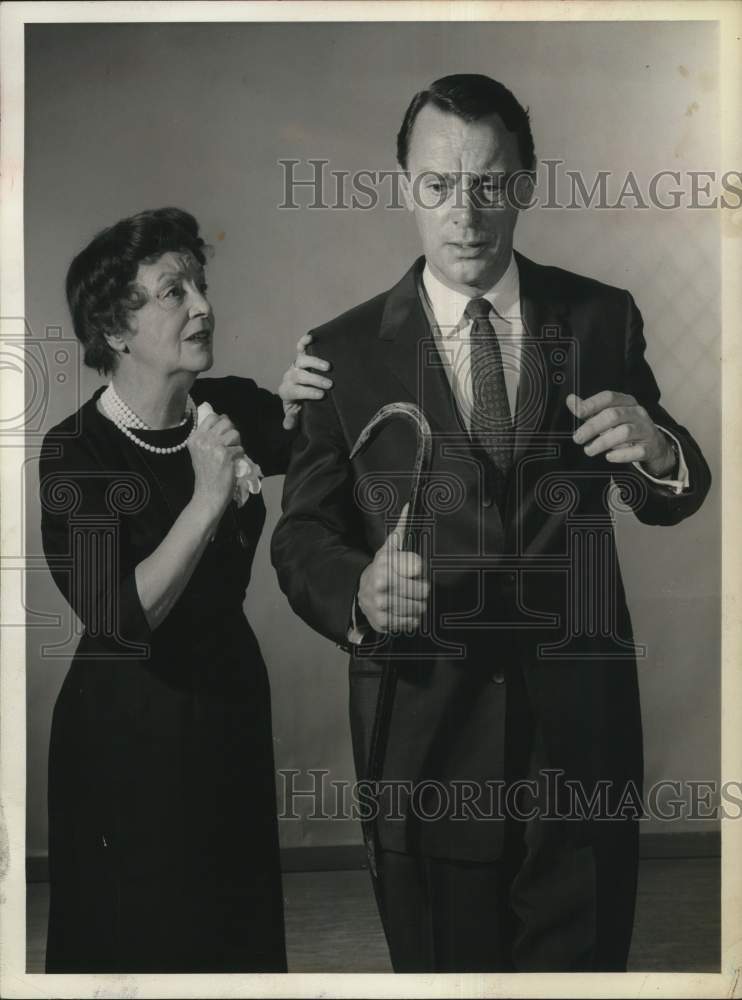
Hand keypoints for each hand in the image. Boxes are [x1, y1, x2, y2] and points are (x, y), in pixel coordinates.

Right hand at [187, 411, 245, 518]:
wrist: (208, 494)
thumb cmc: (206, 475)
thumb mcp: (200, 452)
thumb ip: (208, 437)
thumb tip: (224, 420)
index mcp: (195, 438)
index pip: (212, 417)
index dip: (222, 423)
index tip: (224, 434)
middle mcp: (203, 439)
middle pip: (226, 422)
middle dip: (232, 432)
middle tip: (230, 444)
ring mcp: (214, 446)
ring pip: (235, 433)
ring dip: (237, 444)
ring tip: (231, 454)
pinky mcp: (225, 455)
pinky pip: (240, 448)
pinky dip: (239, 456)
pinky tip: (232, 464)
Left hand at [279, 333, 333, 429]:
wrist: (292, 391)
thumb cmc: (296, 403)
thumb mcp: (293, 413)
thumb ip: (291, 418)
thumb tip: (288, 425)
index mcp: (287, 391)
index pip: (296, 390)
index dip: (308, 392)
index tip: (321, 396)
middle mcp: (290, 376)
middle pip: (300, 376)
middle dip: (314, 380)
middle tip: (329, 384)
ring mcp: (295, 366)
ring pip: (301, 361)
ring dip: (314, 362)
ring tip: (328, 367)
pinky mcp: (299, 358)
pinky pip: (300, 348)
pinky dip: (304, 342)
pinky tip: (311, 337)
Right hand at [357, 504, 428, 633]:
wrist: (360, 592)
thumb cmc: (382, 568)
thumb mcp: (389, 547)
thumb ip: (402, 528)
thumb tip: (410, 505)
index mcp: (384, 566)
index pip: (418, 569)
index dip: (418, 571)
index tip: (412, 571)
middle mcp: (380, 587)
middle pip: (422, 591)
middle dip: (421, 589)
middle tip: (412, 586)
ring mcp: (381, 607)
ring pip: (418, 608)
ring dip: (417, 605)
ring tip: (407, 598)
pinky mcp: (383, 623)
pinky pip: (411, 623)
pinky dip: (411, 618)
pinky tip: (401, 610)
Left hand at [567, 391, 674, 476]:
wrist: (654, 446)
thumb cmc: (626, 428)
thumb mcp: (608, 416)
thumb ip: (589, 410)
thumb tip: (570, 400)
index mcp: (626, 402)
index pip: (609, 397)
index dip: (592, 403)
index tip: (577, 412)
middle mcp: (637, 413)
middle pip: (613, 415)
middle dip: (593, 426)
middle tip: (578, 438)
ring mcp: (645, 430)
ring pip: (624, 432)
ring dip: (603, 442)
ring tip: (589, 450)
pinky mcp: (649, 447)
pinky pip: (636, 451)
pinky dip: (621, 455)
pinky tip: (609, 456)